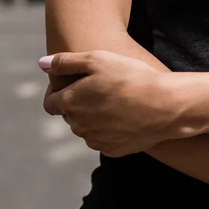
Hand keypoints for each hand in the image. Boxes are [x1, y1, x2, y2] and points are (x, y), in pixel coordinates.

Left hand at [40, 51, 185, 156]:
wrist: (166, 105)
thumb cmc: (131, 77)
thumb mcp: (97, 59)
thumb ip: (65, 62)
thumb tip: (42, 63)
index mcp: (70, 103)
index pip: (50, 103)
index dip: (58, 92)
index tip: (73, 84)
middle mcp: (78, 126)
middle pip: (69, 115)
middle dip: (77, 104)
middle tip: (99, 90)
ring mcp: (95, 140)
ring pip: (85, 128)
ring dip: (92, 118)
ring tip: (114, 102)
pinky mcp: (112, 150)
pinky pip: (102, 139)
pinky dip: (107, 130)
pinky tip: (123, 117)